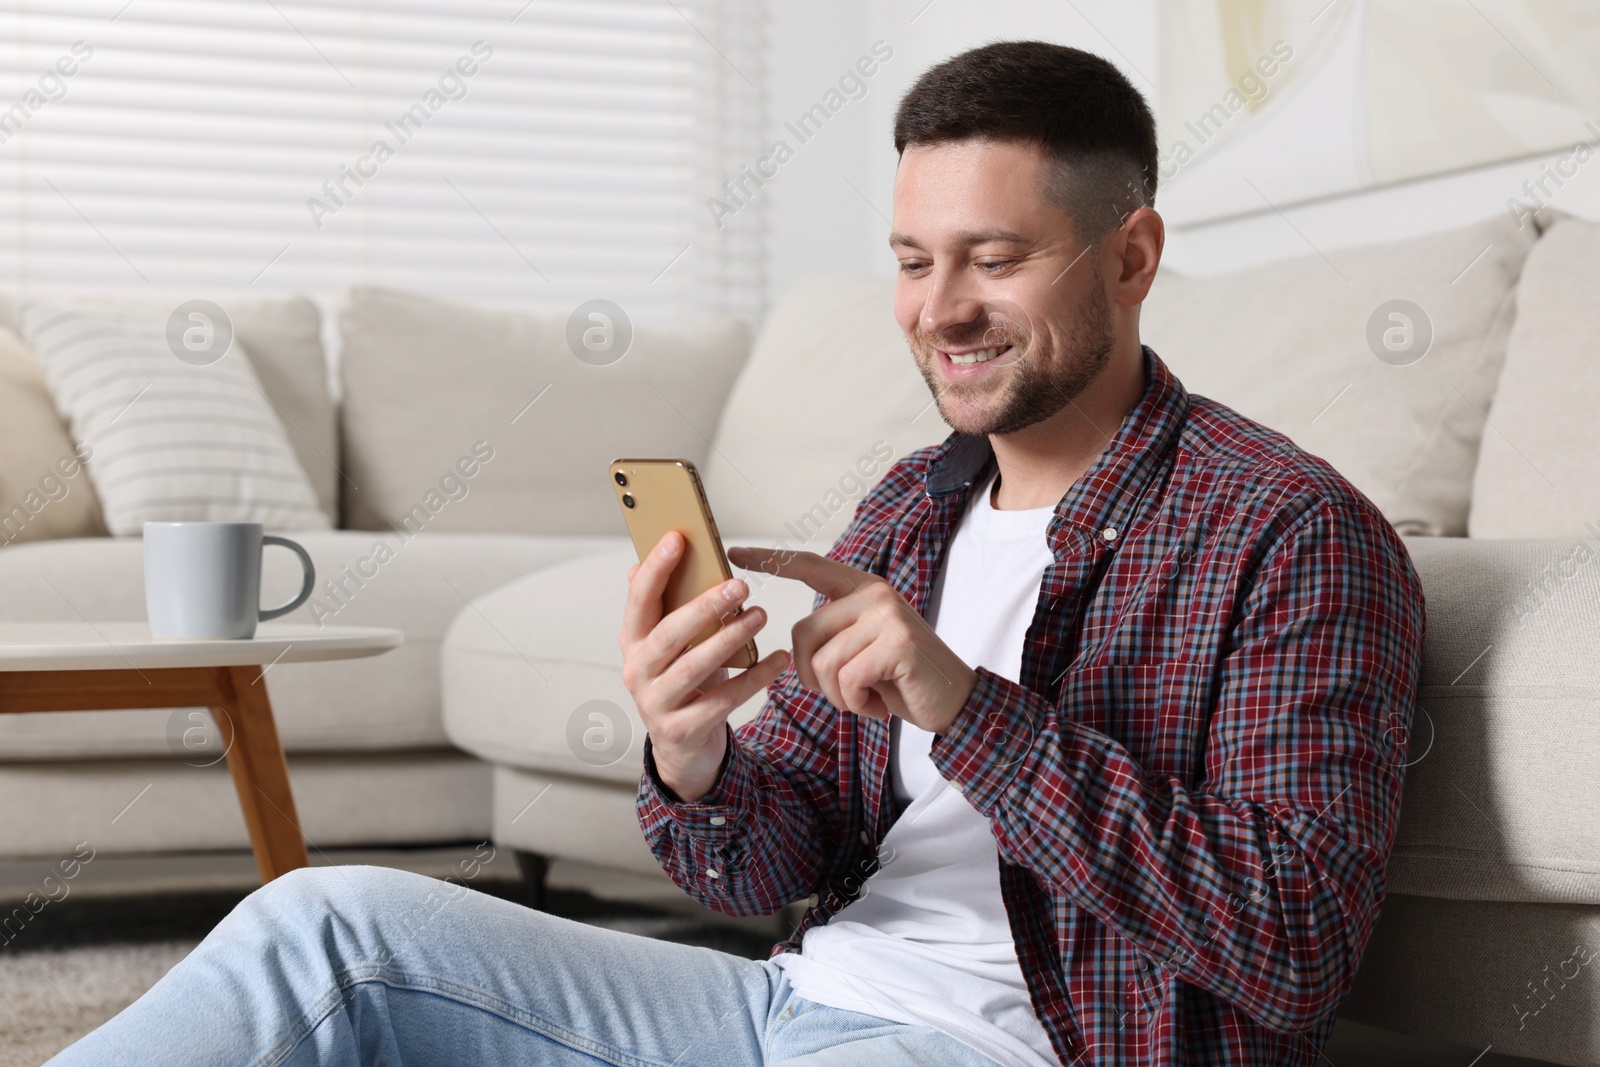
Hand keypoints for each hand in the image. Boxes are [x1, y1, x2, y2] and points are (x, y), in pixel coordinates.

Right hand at [620, 530, 790, 802]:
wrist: (682, 748)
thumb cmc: (682, 681)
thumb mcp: (671, 645)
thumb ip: (662, 608)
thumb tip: (641, 564)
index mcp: (633, 642)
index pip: (639, 600)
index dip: (655, 569)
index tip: (678, 537)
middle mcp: (637, 671)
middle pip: (668, 634)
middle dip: (703, 606)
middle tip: (740, 585)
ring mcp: (656, 704)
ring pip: (693, 667)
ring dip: (730, 639)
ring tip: (760, 615)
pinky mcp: (682, 731)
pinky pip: (722, 701)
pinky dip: (753, 679)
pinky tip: (778, 660)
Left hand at [727, 546, 976, 734]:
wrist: (955, 702)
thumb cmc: (901, 679)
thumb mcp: (862, 649)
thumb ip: (833, 634)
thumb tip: (789, 642)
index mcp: (862, 589)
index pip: (810, 566)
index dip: (772, 560)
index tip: (735, 554)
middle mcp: (874, 594)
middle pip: (802, 634)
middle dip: (813, 677)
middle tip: (847, 693)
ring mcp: (887, 616)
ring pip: (822, 663)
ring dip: (838, 696)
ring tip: (869, 698)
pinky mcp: (897, 644)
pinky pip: (846, 680)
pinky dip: (857, 703)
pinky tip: (880, 705)